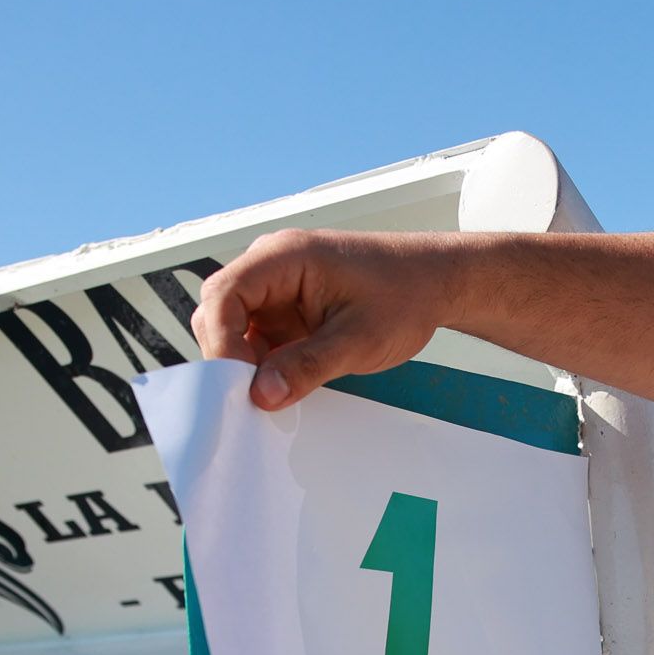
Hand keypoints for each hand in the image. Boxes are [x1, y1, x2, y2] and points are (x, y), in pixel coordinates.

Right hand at [194, 229, 455, 410]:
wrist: (435, 283)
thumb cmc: (406, 295)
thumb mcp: (360, 339)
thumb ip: (308, 366)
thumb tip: (261, 395)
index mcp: (284, 256)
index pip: (223, 293)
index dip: (220, 341)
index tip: (237, 383)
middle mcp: (271, 266)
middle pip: (218, 312)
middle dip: (227, 358)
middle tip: (249, 399)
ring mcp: (276, 290)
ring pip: (233, 330)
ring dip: (244, 366)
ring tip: (268, 397)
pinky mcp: (284, 311)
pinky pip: (256, 340)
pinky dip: (262, 367)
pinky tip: (280, 389)